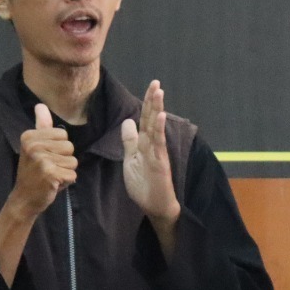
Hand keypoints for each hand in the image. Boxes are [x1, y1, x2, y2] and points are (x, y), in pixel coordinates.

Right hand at [10, 104, 77, 219]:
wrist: (23, 199)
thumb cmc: (32, 173)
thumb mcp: (34, 147)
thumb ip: (41, 126)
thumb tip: (41, 105)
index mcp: (29, 136)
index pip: (63, 135)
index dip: (58, 149)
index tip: (44, 158)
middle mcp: (34, 146)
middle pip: (70, 147)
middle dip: (63, 160)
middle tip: (47, 169)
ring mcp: (42, 160)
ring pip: (73, 161)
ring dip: (65, 172)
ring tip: (50, 176)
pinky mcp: (50, 174)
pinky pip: (72, 174)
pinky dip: (66, 182)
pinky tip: (52, 184)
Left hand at [121, 80, 179, 224]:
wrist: (154, 206)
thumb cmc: (144, 184)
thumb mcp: (131, 159)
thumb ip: (130, 141)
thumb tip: (128, 121)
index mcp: (146, 143)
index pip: (146, 119)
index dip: (148, 103)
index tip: (152, 86)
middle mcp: (154, 145)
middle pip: (152, 119)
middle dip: (153, 101)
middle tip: (156, 83)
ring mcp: (158, 153)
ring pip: (157, 128)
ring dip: (158, 109)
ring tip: (159, 92)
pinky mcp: (160, 163)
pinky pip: (159, 144)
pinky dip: (160, 130)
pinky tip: (161, 117)